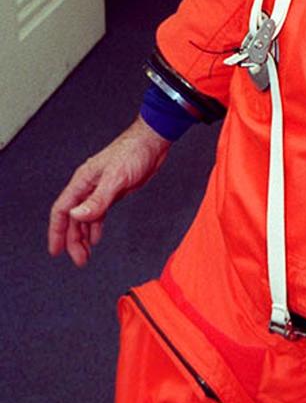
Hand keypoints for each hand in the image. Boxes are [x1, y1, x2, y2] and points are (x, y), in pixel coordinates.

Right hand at [47, 117, 170, 266]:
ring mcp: (100, 189)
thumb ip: (97, 199)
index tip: (56, 251)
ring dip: (83, 237)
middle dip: (72, 240)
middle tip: (79, 260)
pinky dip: (95, 227)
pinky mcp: (113, 191)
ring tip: (85, 255)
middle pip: (72, 218)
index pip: (62, 210)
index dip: (56, 231)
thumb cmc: (134, 152)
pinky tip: (96, 239)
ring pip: (84, 218)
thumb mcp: (116, 178)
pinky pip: (97, 213)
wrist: (152, 142)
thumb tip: (77, 216)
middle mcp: (88, 186)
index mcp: (83, 181)